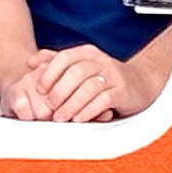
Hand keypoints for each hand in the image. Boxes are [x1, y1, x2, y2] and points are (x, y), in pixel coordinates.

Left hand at [17, 43, 137, 124]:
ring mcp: (113, 77)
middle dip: (59, 92)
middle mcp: (101, 61)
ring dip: (71, 105)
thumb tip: (31, 62)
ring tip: (61, 117)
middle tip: (48, 108)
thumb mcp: (81, 65)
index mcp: (87, 53)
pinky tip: (79, 119)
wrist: (140, 83)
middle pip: (76, 73)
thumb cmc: (103, 77)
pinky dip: (88, 110)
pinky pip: (104, 100)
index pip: (64, 57)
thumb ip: (56, 62)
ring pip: (89, 88)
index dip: (49, 73)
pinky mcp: (123, 92)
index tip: (39, 89)